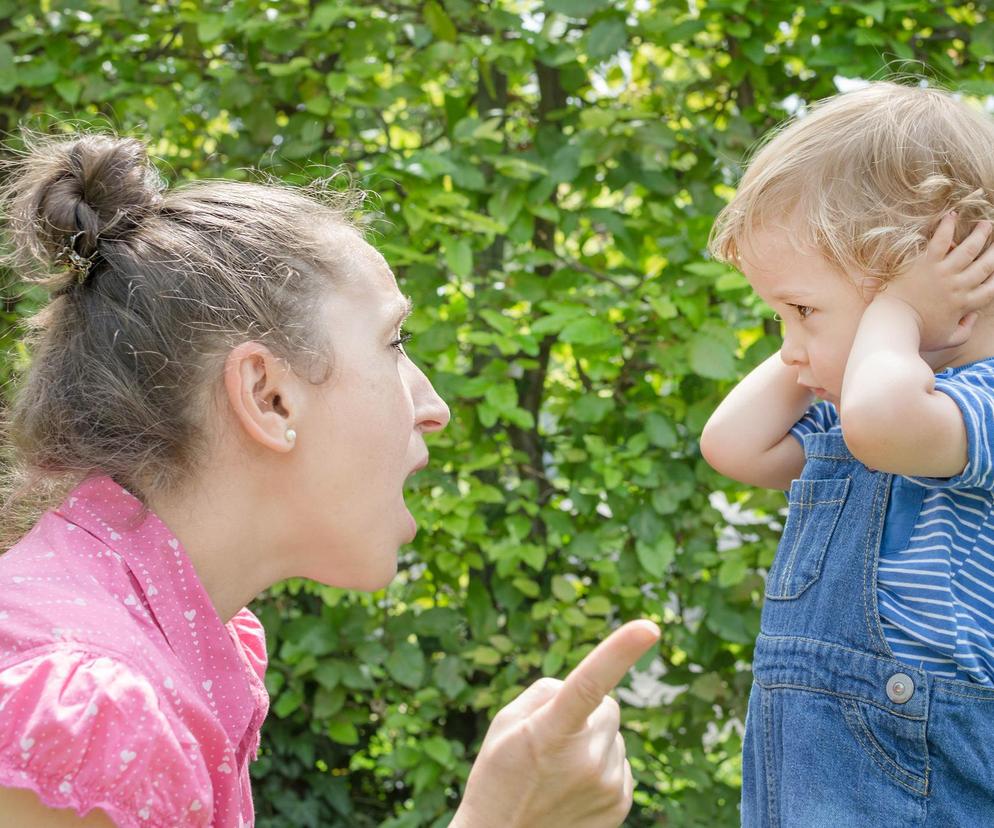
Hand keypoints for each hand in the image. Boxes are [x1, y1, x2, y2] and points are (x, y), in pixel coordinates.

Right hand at [452, 620, 660, 827]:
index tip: (649, 628)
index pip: (589, 683)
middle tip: (552, 739)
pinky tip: (574, 785)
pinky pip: (620, 760)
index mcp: (551, 731)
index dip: (619, 652)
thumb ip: (548, 692)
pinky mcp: (620, 803)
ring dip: (593, 741)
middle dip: (587, 712)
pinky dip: (602, 764)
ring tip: (559, 769)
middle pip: (608, 706)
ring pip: (614, 734)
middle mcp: (586, 759)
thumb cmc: (499, 776)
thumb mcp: (507, 722)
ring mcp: (607, 784)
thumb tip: (589, 685)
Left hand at [879, 212, 993, 351]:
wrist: (892, 326)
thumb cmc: (915, 335)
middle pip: (985, 266)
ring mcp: (942, 273)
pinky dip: (946, 227)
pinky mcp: (925, 264)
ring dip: (980, 235)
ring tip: (987, 224)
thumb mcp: (946, 340)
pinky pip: (940, 241)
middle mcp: (958, 287)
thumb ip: (964, 331)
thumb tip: (973, 317)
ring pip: (969, 249)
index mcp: (963, 305)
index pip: (989, 290)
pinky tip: (952, 215)